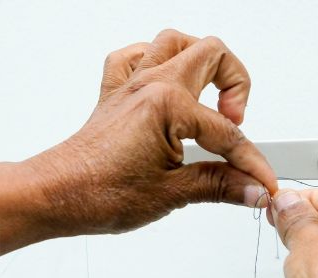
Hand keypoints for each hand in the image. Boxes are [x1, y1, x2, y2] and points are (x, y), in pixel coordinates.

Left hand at [0, 29, 275, 253]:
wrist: (56, 194)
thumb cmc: (98, 192)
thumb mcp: (171, 194)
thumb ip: (219, 186)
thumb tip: (251, 188)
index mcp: (167, 105)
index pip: (226, 132)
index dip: (250, 160)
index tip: (261, 180)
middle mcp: (149, 85)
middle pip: (211, 54)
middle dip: (237, 85)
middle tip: (236, 123)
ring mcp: (130, 85)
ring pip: (175, 42)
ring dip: (201, 62)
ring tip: (212, 98)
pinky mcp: (114, 95)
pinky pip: (136, 57)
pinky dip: (156, 61)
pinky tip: (168, 85)